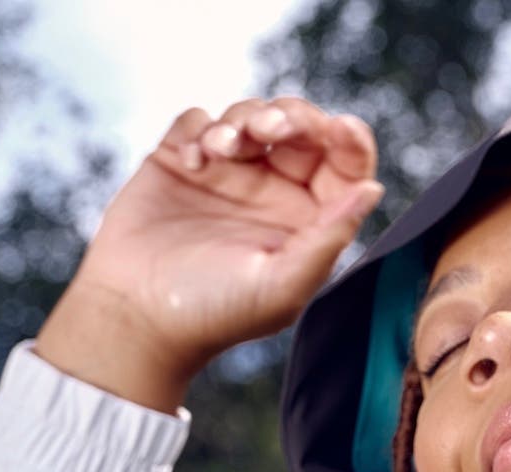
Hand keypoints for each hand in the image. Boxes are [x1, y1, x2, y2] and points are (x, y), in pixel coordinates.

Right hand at [36, 98, 383, 409]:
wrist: (137, 316)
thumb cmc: (215, 313)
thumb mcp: (283, 285)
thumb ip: (329, 238)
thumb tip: (373, 188)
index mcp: (307, 222)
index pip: (343, 168)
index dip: (350, 141)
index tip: (342, 129)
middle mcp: (272, 194)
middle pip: (299, 129)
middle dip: (291, 116)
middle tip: (269, 130)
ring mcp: (226, 175)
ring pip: (249, 116)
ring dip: (242, 119)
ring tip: (223, 149)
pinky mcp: (180, 162)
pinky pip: (198, 120)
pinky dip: (200, 128)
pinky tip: (194, 161)